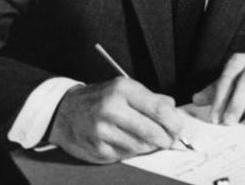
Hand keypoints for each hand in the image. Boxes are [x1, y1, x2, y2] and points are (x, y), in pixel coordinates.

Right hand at [48, 77, 185, 163]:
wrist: (65, 111)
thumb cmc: (100, 99)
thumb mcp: (124, 88)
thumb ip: (152, 99)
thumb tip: (175, 112)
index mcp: (122, 90)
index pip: (159, 109)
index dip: (174, 122)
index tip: (179, 128)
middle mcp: (111, 109)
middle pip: (152, 131)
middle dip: (166, 138)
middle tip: (169, 139)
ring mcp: (102, 131)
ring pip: (141, 146)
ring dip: (150, 146)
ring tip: (148, 140)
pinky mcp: (97, 149)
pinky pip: (126, 155)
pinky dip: (132, 151)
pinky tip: (128, 142)